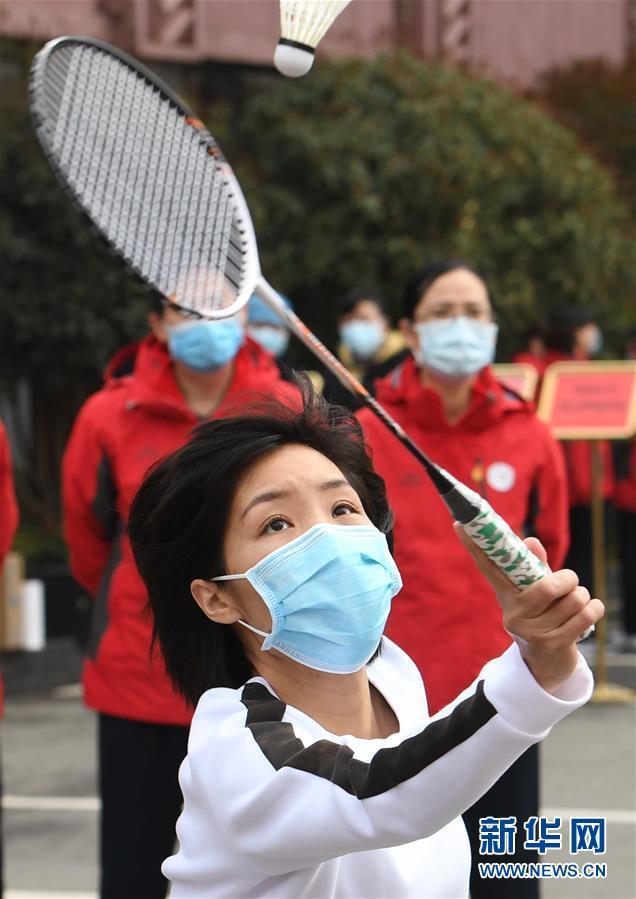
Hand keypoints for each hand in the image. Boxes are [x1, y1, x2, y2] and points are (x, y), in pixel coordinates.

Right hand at [453, 524, 603, 693]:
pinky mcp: (552, 646)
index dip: (474, 546)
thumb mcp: (536, 592)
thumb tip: (532, 541)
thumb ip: (535, 567)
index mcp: (505, 596)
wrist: (546, 664)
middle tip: (570, 581)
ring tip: (578, 602)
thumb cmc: (544, 616)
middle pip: (547, 587)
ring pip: (572, 601)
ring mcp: (531, 632)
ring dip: (582, 597)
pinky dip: (594, 609)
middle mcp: (513, 615)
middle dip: (568, 580)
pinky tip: (591, 610)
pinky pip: (583, 617)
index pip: (487, 567)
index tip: (459, 523)